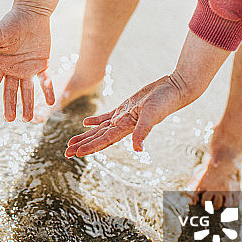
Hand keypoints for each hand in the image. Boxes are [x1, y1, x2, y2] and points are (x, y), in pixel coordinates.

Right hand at [0, 0, 71, 120]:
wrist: (32, 12)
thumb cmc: (12, 21)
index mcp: (1, 62)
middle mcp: (13, 68)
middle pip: (10, 90)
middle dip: (10, 105)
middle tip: (10, 119)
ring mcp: (28, 67)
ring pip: (27, 90)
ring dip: (27, 104)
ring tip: (28, 119)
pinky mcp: (42, 64)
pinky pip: (44, 81)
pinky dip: (47, 91)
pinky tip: (50, 102)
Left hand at [65, 31, 230, 156]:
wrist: (175, 88)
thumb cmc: (165, 102)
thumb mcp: (152, 115)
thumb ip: (143, 132)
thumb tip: (138, 150)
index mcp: (127, 128)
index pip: (103, 140)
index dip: (89, 147)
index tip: (75, 153)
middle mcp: (123, 125)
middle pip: (98, 138)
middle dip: (82, 145)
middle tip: (66, 153)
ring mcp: (124, 116)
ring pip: (100, 129)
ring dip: (86, 136)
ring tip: (71, 142)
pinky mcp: (126, 107)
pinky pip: (107, 116)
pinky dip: (96, 120)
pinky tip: (86, 123)